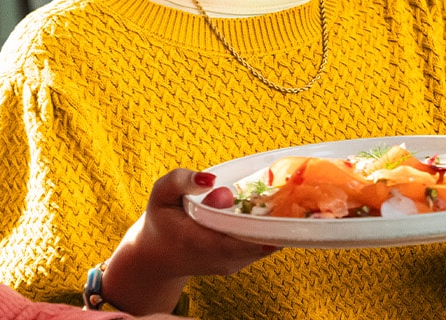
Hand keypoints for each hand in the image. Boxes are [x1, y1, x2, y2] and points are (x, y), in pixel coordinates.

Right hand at [99, 168, 276, 315]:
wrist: (158, 257)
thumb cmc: (162, 220)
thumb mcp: (161, 194)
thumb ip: (181, 181)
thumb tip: (210, 179)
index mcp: (198, 241)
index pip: (239, 240)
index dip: (264, 226)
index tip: (280, 207)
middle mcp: (218, 259)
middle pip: (259, 241)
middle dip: (275, 220)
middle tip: (287, 198)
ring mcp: (229, 265)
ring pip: (264, 244)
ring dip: (274, 224)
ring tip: (280, 200)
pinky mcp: (236, 265)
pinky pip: (260, 247)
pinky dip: (268, 230)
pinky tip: (269, 211)